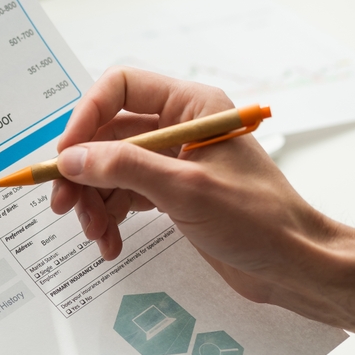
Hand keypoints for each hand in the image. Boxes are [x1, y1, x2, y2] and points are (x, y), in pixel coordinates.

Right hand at [51, 67, 354, 334]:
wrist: (290, 264)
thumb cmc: (257, 220)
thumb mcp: (186, 190)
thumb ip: (125, 168)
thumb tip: (72, 159)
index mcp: (190, 107)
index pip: (120, 89)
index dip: (86, 118)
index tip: (65, 157)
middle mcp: (178, 128)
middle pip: (107, 137)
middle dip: (82, 173)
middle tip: (63, 206)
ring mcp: (172, 163)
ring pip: (109, 171)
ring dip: (94, 204)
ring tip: (97, 235)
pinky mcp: (169, 194)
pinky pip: (123, 198)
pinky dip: (110, 220)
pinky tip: (111, 244)